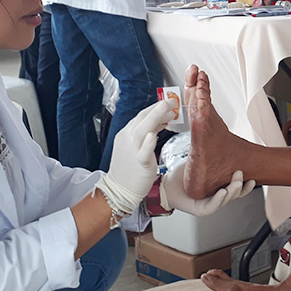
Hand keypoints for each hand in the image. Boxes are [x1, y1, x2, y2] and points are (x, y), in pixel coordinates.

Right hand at [96, 99, 175, 214]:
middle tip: (172, 101)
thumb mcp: (136, 146)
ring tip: (168, 109)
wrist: (118, 189)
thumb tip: (161, 121)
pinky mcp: (139, 163)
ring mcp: (132, 150)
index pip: (142, 116)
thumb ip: (147, 133)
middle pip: (142, 118)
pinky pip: (143, 151)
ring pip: (142, 130)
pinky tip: (152, 136)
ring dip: (155, 116)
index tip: (168, 103)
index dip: (156, 108)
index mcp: (127, 134)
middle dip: (158, 108)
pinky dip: (147, 143)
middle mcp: (128, 138)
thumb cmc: (129, 169)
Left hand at [160, 162, 255, 215]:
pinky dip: (219, 199)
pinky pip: (213, 206)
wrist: (166, 184)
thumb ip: (210, 155)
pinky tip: (222, 192)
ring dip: (232, 191)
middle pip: (234, 195)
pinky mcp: (201, 209)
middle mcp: (216, 197)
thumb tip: (218, 138)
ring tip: (234, 182)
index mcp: (219, 187)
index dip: (246, 186)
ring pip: (226, 200)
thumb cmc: (181, 176)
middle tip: (240, 174)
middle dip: (240, 185)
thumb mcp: (199, 161)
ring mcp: (209, 204)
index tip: (252, 178)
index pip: (237, 189)